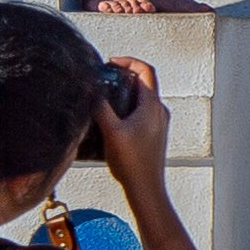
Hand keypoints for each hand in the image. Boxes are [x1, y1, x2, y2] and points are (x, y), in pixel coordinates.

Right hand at [90, 59, 174, 180]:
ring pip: (142, 98)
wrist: (146, 188)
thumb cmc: (133, 163)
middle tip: (104, 78)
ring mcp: (158, 123)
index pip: (146, 70)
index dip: (128, 61)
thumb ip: (100, 107)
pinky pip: (142, 112)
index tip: (111, 63)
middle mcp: (159, 111)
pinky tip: (111, 119)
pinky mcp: (154, 134)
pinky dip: (128, 107)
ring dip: (125, 93)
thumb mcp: (111, 131)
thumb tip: (90, 90)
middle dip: (123, 76)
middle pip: (144, 82)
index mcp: (152, 105)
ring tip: (105, 98)